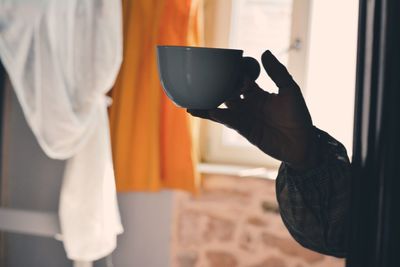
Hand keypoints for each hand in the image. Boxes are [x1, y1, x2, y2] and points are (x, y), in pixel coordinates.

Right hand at [188, 50, 318, 171]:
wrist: (302, 143)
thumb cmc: (298, 116)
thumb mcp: (290, 90)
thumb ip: (277, 72)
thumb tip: (265, 52)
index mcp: (257, 93)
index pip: (239, 80)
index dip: (231, 73)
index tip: (219, 64)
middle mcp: (247, 105)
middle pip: (226, 94)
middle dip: (214, 89)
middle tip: (198, 81)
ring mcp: (244, 118)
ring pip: (221, 109)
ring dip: (207, 106)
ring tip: (190, 102)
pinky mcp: (244, 130)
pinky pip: (228, 121)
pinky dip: (218, 116)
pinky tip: (210, 111)